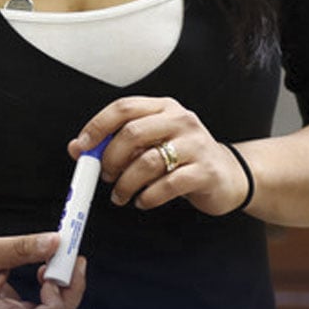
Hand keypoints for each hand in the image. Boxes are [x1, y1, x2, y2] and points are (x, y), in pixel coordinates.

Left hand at [70, 96, 250, 215]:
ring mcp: (196, 145)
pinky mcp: (205, 172)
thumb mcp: (153, 143)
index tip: (82, 147)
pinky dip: (148, 197)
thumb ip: (119, 143)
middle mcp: (181, 120)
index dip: (97, 126)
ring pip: (148, 162)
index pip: (124, 108)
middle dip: (111, 159)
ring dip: (126, 184)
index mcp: (164, 107)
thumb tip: (79, 148)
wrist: (229, 175)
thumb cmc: (185, 158)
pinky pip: (167, 185)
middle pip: (132, 133)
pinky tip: (143, 201)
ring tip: (121, 195)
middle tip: (105, 176)